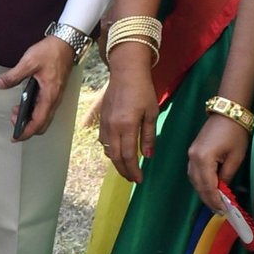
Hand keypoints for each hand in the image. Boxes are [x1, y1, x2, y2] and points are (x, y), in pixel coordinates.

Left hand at [0, 35, 74, 140]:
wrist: (66, 43)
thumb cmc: (51, 52)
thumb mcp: (29, 61)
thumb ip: (14, 75)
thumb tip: (1, 84)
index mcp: (49, 95)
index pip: (38, 122)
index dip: (26, 132)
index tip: (15, 137)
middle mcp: (54, 99)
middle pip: (42, 124)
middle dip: (27, 127)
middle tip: (12, 120)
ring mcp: (55, 96)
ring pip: (43, 117)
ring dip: (29, 119)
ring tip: (15, 111)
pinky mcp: (54, 92)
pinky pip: (44, 109)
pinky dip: (33, 111)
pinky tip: (23, 103)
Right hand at [99, 53, 159, 182]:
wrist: (125, 72)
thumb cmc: (143, 90)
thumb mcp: (151, 112)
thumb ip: (149, 135)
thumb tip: (148, 155)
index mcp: (127, 126)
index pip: (129, 156)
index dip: (134, 170)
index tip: (139, 180)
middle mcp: (113, 128)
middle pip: (116, 157)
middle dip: (124, 171)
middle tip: (133, 179)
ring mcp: (104, 124)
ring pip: (108, 151)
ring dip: (116, 162)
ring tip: (126, 168)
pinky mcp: (101, 120)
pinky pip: (104, 141)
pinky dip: (110, 151)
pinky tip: (117, 153)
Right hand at [188, 113, 249, 211]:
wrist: (227, 112)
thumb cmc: (235, 133)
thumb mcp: (236, 157)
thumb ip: (227, 175)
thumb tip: (223, 190)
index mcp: (203, 159)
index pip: (208, 186)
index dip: (215, 200)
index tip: (223, 211)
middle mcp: (193, 159)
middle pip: (198, 185)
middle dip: (208, 199)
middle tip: (219, 211)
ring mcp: (190, 155)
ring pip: (194, 180)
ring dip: (204, 192)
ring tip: (215, 203)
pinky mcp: (192, 152)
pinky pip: (194, 173)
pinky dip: (201, 183)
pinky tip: (209, 189)